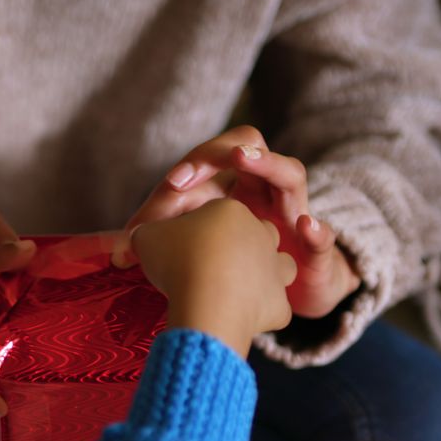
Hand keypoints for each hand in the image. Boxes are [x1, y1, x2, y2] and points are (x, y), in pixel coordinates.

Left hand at [126, 126, 360, 317]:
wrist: (278, 295)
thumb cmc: (230, 259)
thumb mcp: (190, 245)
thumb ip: (157, 244)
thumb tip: (117, 254)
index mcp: (231, 184)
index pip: (210, 157)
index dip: (191, 165)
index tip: (171, 185)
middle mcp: (262, 189)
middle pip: (249, 145)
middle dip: (220, 152)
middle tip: (189, 174)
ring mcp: (292, 213)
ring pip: (291, 173)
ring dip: (268, 164)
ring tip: (244, 159)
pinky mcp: (314, 249)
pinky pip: (323, 235)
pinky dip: (317, 231)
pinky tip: (304, 228)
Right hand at [130, 199, 296, 356]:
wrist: (207, 302)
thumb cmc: (177, 261)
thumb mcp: (146, 238)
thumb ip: (144, 233)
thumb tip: (137, 239)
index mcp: (231, 210)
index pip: (217, 215)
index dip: (197, 230)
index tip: (179, 248)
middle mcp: (262, 233)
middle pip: (251, 234)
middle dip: (233, 247)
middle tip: (203, 266)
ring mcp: (275, 268)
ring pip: (276, 264)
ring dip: (258, 273)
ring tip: (231, 287)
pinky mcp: (279, 303)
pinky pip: (271, 306)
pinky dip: (258, 310)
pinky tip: (236, 316)